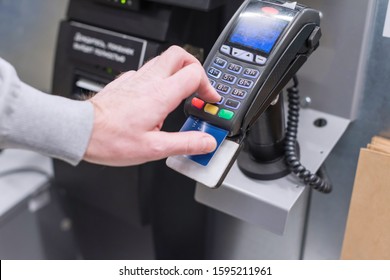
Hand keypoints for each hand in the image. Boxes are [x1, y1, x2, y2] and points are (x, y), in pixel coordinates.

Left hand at [84, 46, 220, 165]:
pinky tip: (155, 98)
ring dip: (177, 72)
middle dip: (195, 67)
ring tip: (180, 93)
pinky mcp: (124, 82)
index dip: (208, 85)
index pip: (194, 73)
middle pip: (180, 55)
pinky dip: (158, 79)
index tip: (209, 100)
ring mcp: (134, 79)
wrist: (80, 131)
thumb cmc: (110, 138)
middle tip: (198, 87)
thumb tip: (206, 142)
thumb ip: (185, 143)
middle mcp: (148, 81)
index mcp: (160, 95)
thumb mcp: (154, 148)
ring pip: (163, 60)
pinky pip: (146, 71)